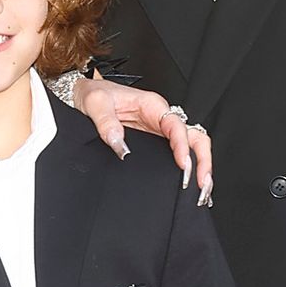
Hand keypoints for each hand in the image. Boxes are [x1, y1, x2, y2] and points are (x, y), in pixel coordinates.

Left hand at [72, 77, 212, 203]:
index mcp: (152, 105)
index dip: (183, 146)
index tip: (184, 165)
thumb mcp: (95, 103)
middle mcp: (161, 118)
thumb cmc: (93, 94)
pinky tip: (189, 188)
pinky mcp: (154, 144)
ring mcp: (159, 132)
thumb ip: (106, 123)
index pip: (176, 125)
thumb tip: (121, 146)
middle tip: (201, 185)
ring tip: (201, 193)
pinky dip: (189, 171)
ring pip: (191, 148)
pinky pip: (178, 155)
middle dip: (203, 161)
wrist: (82, 95)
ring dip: (200, 169)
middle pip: (194, 137)